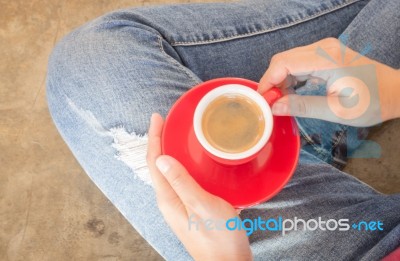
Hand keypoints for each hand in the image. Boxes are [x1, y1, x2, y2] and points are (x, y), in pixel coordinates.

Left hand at [146, 113, 251, 260]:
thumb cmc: (220, 238)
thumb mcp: (203, 206)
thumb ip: (183, 183)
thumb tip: (162, 159)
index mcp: (168, 199)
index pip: (154, 162)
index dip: (154, 137)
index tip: (157, 117)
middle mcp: (170, 201)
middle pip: (159, 165)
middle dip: (159, 141)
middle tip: (166, 122)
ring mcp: (180, 204)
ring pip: (171, 172)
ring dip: (171, 152)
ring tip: (177, 135)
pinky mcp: (191, 207)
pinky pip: (182, 180)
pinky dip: (184, 165)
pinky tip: (195, 160)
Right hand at [258, 38, 399, 126]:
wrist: (395, 91)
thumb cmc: (372, 102)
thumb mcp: (336, 111)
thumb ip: (302, 107)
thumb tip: (274, 107)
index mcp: (326, 59)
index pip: (283, 63)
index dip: (267, 81)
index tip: (262, 100)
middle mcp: (323, 47)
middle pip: (282, 59)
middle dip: (271, 81)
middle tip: (269, 104)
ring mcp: (325, 48)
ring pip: (288, 60)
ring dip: (280, 80)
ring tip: (281, 101)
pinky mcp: (325, 53)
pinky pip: (298, 61)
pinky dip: (291, 77)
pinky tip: (293, 92)